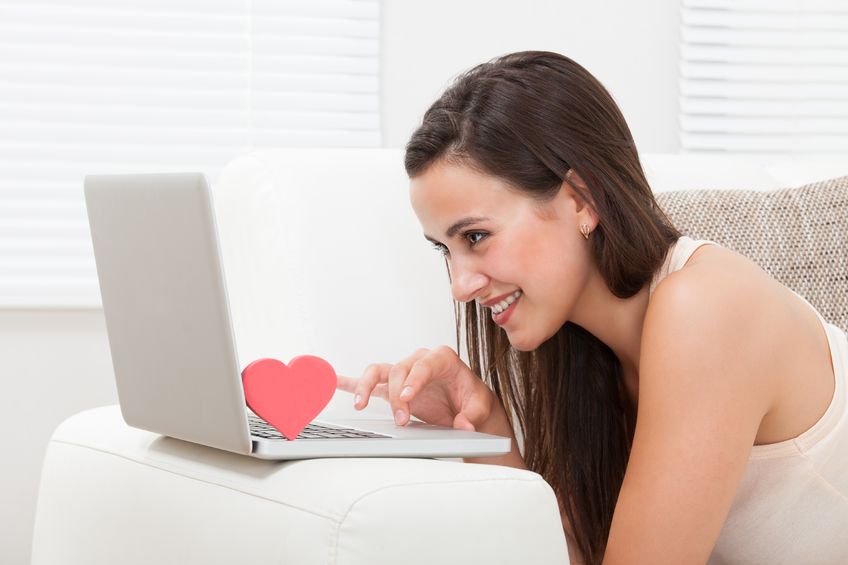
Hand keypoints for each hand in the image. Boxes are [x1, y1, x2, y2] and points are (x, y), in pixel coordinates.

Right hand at [336, 346, 496, 430]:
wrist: (466, 404)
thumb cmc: (471, 399)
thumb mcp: (479, 406)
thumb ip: (472, 415)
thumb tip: (464, 425)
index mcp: (442, 358)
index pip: (423, 365)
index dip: (414, 380)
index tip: (407, 398)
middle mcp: (419, 361)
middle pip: (398, 370)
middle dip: (396, 396)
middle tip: (401, 420)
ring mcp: (403, 373)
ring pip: (378, 371)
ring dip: (365, 385)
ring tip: (359, 405)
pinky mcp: (392, 386)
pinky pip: (368, 380)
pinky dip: (349, 381)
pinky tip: (332, 382)